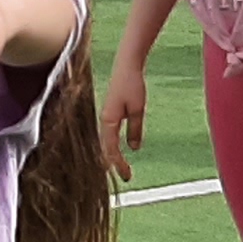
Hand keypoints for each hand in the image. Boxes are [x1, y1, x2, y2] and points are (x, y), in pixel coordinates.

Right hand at [99, 59, 148, 182]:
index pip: (111, 149)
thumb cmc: (132, 84)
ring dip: (113, 156)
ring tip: (121, 168)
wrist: (127, 64)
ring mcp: (106, 116)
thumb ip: (135, 129)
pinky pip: (109, 135)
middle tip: (125, 177)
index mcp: (109, 121)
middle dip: (113, 164)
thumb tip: (134, 148)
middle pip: (105, 148)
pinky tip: (119, 150)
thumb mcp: (138, 109)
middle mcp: (104, 120)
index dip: (118, 164)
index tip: (127, 176)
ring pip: (107, 142)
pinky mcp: (110, 112)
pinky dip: (113, 146)